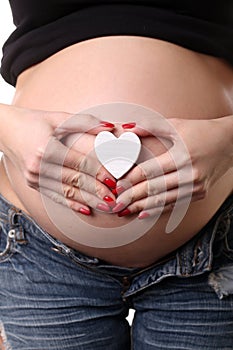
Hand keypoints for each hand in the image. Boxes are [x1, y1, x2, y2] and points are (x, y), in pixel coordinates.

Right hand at [2, 105, 115, 213]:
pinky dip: (71, 203)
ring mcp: (34, 177)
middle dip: (96, 190)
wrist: (4, 130)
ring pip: (67, 192)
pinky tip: (86, 209)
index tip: (114, 179)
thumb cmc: (33, 121)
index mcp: (45, 148)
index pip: (79, 163)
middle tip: (115, 198)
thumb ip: (85, 123)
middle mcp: (38, 166)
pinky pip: (55, 196)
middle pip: (74, 180)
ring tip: (106, 207)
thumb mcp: (58, 117)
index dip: (98, 171)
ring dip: (88, 200)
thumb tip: (110, 127)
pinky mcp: (32, 184)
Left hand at [113, 117, 232, 217]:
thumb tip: (128, 129)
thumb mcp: (176, 124)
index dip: (130, 180)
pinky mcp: (199, 193)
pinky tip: (144, 214)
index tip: (116, 186)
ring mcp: (196, 186)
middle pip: (154, 189)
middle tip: (116, 203)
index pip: (150, 172)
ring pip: (164, 201)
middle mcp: (189, 175)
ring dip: (142, 207)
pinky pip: (175, 204)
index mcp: (181, 156)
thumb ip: (150, 127)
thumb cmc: (201, 131)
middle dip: (132, 198)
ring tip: (125, 211)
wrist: (229, 143)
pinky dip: (158, 210)